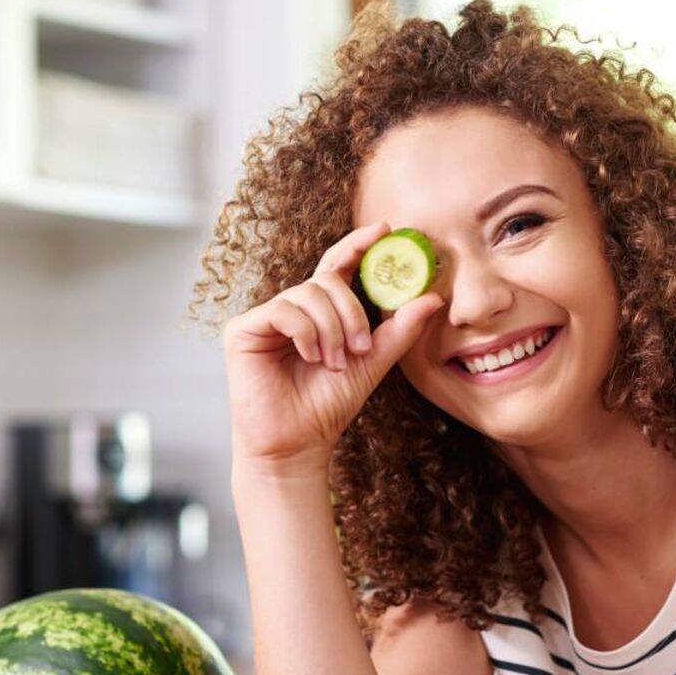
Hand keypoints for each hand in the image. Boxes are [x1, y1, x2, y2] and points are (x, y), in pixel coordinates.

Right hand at [223, 221, 445, 477]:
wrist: (297, 443)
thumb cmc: (328, 406)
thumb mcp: (372, 363)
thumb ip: (399, 330)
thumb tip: (432, 298)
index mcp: (320, 312)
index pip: (338, 266)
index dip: (358, 244)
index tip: (384, 230)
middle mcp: (292, 309)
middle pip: (327, 281)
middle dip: (351, 312)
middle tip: (360, 349)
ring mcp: (266, 318)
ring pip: (307, 295)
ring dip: (331, 330)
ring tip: (334, 363)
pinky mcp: (243, 329)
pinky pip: (283, 310)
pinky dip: (305, 332)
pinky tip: (310, 357)